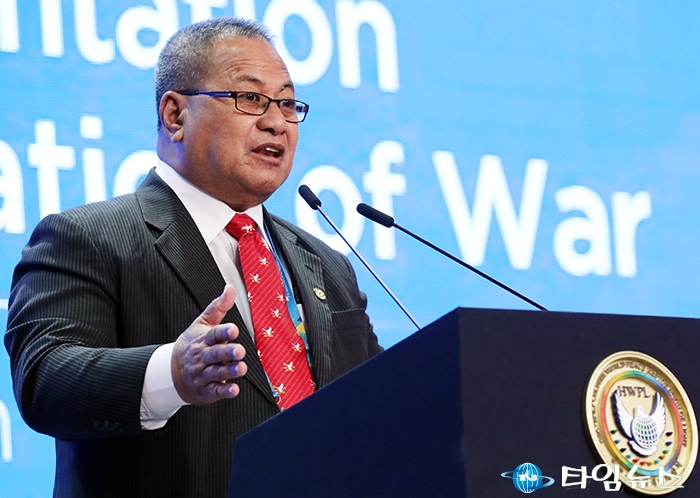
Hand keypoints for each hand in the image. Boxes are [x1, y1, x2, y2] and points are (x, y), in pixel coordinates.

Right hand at [171, 285, 247, 403]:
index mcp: (203, 339)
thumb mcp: (202, 324)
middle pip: (215, 354)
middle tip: (239, 351)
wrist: (171, 372)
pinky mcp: (206, 390)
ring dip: (229, 371)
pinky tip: (233, 389)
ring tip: (241, 368)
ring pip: (217, 372)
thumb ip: (218, 307)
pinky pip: (215, 391)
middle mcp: (203, 356)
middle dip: (227, 352)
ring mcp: (203, 374)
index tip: (234, 330)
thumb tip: (230, 288)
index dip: (224, 332)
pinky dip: (224, 391)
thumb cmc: (192, 345)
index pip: (214, 334)